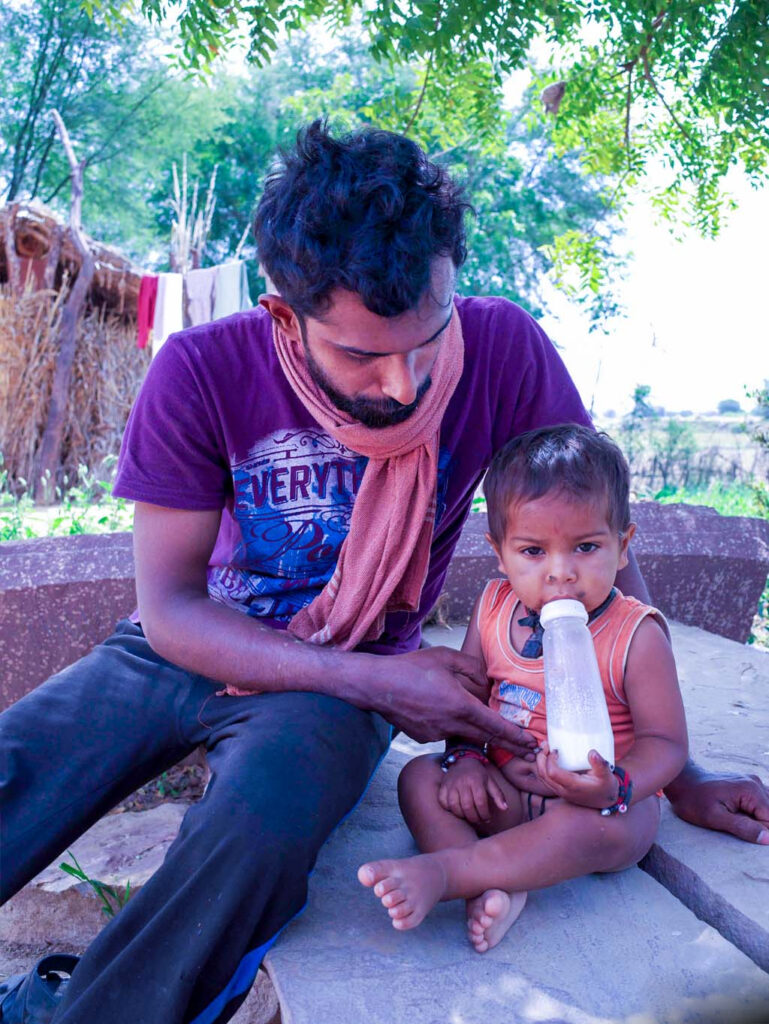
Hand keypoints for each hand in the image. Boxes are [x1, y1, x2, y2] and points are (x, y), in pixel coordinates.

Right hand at [371, 646, 537, 757]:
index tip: (533, 746)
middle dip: (510, 746)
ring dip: (479, 733)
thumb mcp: (446, 658)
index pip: (495, 725)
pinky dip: (453, 726)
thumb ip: (471, 668)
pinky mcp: (424, 737)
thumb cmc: (411, 667)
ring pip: (465, 734)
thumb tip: (485, 682)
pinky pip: (446, 732)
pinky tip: (445, 714)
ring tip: (494, 733)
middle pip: (487, 738)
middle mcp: (451, 724)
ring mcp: (436, 734)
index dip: (516, 737)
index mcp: (460, 705)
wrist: (377, 686)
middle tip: (531, 755)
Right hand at [438, 757, 507, 824]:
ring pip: (454, 806)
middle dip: (474, 818)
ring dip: (462, 815)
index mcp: (476, 781)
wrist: (463, 760)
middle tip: (478, 820)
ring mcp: (451, 784)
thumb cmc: (478, 774)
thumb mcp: (490, 781)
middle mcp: (462, 783)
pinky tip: (456, 810)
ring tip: (468, 816)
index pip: (480, 802)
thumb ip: (498, 795)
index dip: (484, 814)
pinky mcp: (443, 786)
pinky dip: (449, 809)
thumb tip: (505, 809)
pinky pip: (443, 802)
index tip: (487, 819)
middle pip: (467, 806)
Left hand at [535, 743, 618, 808]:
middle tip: (546, 745)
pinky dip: (544, 767)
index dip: (550, 759)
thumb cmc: (606, 787)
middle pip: (543, 775)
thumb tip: (592, 752)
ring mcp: (560, 792)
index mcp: (573, 786)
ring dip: (540, 762)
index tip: (556, 750)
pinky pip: (546, 780)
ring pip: (542, 778)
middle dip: (540, 758)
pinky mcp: (560, 790)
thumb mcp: (607, 775)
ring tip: (546, 748)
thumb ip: (600, 764)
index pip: (552, 772)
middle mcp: (563, 790)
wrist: (606, 802)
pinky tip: (549, 757)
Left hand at [665, 763, 768, 844]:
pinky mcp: (748, 785)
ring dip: (760, 820)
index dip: (761, 833)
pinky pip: (762, 802)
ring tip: (736, 821)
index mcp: (750, 791)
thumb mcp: (714, 818)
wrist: (681, 781)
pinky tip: (741, 816)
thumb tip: (768, 839)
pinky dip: (757, 813)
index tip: (739, 831)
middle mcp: (755, 783)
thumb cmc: (693, 800)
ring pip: (768, 808)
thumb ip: (743, 827)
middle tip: (734, 825)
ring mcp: (752, 782)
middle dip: (761, 826)